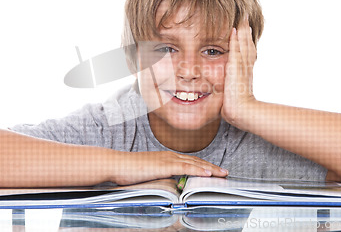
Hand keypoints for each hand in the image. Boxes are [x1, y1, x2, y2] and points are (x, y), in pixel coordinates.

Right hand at [111, 151, 227, 184]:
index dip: (203, 165)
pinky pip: (186, 167)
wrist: (116, 164)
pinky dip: (198, 170)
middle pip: (195, 161)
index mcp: (165, 158)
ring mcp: (167, 159)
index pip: (189, 161)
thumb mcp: (148, 174)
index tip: (213, 170)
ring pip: (194, 163)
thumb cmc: (127, 170)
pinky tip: (208, 174)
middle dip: (211, 167)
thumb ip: (160, 176)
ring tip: (221, 173)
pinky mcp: (164, 165)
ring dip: (210, 168)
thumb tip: (168, 184)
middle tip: (224, 172)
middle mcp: (169, 156)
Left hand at [221, 15, 257, 126]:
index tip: (245, 29)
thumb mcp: (233, 93)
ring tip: (242, 18)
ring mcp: (243, 67)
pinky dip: (237, 39)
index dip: (246, 40)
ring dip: (243, 30)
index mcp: (246, 71)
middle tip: (245, 18)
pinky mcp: (236, 68)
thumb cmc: (236, 107)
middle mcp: (247, 67)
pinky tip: (234, 30)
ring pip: (244, 44)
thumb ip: (230, 87)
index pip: (247, 52)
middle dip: (246, 31)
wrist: (243, 112)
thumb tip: (227, 89)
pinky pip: (237, 50)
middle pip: (248, 44)